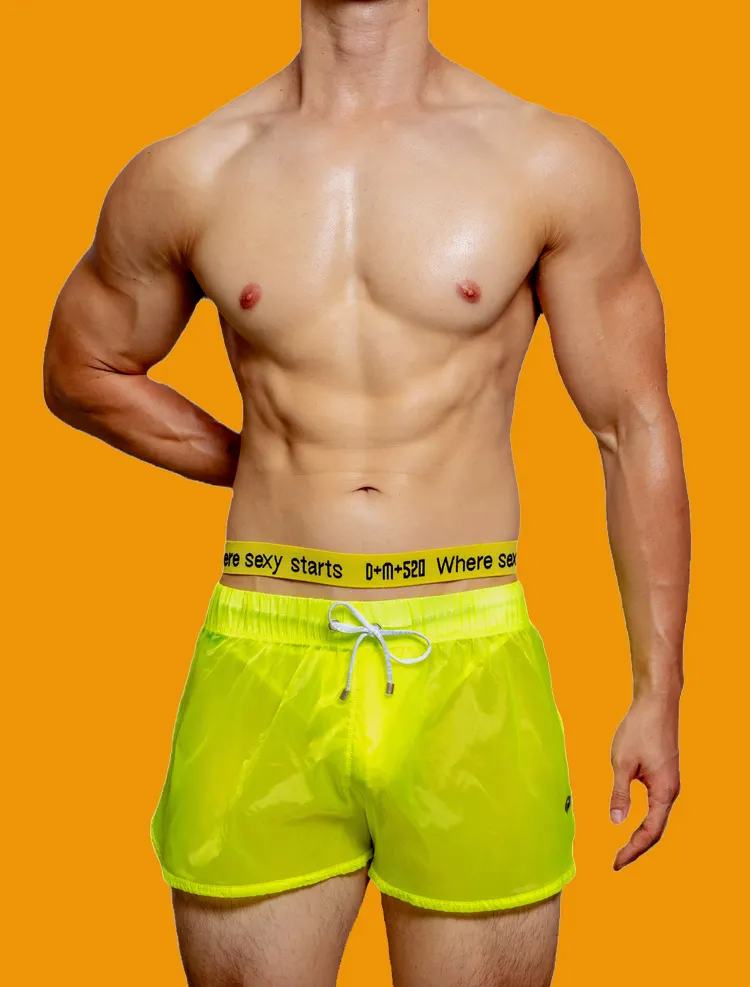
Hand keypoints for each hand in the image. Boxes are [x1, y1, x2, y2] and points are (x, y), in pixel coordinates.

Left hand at [609, 693, 680, 869]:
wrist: (657, 703)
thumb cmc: (640, 729)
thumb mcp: (622, 762)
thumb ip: (619, 793)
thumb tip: (616, 822)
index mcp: (664, 791)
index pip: (650, 832)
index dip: (633, 850)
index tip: (616, 863)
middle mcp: (671, 791)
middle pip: (656, 830)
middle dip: (637, 847)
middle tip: (617, 861)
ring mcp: (669, 783)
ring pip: (658, 818)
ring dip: (642, 835)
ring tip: (624, 848)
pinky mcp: (664, 774)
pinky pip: (657, 805)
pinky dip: (645, 819)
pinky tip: (632, 821)